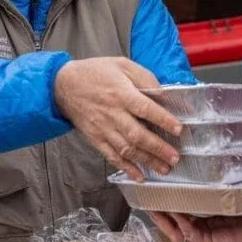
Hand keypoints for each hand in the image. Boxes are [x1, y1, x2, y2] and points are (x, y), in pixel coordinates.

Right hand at [54, 57, 181, 180]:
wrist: (62, 85)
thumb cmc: (96, 72)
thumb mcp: (123, 65)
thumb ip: (145, 78)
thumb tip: (164, 94)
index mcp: (121, 93)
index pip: (145, 108)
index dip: (163, 119)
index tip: (179, 129)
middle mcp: (112, 113)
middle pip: (137, 134)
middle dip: (158, 148)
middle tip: (175, 157)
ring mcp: (103, 128)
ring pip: (126, 149)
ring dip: (146, 161)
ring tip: (164, 169)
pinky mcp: (95, 138)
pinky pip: (111, 156)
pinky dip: (126, 167)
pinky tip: (139, 176)